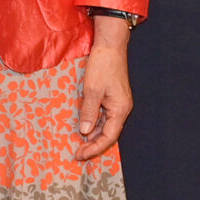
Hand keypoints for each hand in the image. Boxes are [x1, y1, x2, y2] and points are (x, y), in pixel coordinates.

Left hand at [74, 17, 132, 159]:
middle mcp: (121, 108)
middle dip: (93, 144)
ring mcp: (117, 102)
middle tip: (78, 153)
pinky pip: (103, 115)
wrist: (110, 45)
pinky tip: (83, 126)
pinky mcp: (112, 96)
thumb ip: (88, 112)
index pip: (109, 137)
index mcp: (120, 109)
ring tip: (78, 143)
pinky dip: (94, 122)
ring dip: (93, 134)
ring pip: (105, 125)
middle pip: (108, 133)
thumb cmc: (102, 65)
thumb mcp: (92, 90)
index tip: (81, 154)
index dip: (94, 148)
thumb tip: (85, 131)